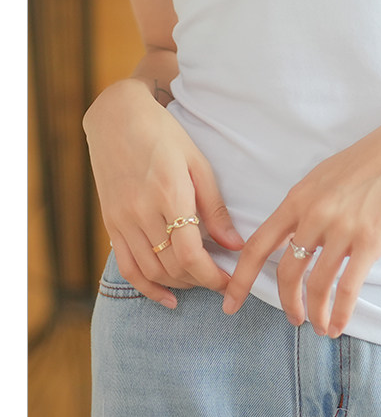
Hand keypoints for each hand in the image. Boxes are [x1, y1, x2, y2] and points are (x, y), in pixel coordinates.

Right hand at [85, 80, 244, 306]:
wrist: (117, 118)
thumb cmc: (164, 135)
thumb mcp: (197, 163)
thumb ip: (215, 208)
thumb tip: (236, 244)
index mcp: (169, 193)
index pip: (190, 253)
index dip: (212, 276)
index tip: (230, 282)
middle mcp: (142, 211)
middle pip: (172, 266)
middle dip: (201, 281)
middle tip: (222, 282)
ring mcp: (122, 219)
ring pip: (151, 270)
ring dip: (179, 284)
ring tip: (200, 283)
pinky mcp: (110, 223)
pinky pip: (127, 267)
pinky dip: (146, 288)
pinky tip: (166, 298)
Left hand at [222, 104, 380, 334]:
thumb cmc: (370, 160)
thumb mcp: (324, 177)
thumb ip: (305, 207)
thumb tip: (293, 237)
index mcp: (298, 198)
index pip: (258, 246)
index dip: (240, 279)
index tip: (230, 303)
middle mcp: (315, 214)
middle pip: (287, 272)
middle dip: (287, 303)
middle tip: (293, 318)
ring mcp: (342, 228)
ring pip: (317, 285)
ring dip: (315, 312)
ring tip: (319, 325)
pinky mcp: (370, 240)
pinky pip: (348, 288)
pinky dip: (341, 313)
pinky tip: (339, 324)